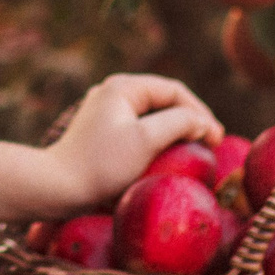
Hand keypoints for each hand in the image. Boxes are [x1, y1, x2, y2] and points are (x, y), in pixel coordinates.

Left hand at [41, 73, 226, 212]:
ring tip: (194, 151)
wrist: (57, 187)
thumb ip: (179, 122)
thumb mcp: (146, 140)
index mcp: (123, 87)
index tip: (217, 139)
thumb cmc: (102, 164)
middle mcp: (112, 93)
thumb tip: (201, 121)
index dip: (200, 112)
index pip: (174, 91)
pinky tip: (167, 158)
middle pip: (163, 101)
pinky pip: (138, 130)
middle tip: (211, 144)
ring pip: (151, 117)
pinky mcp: (101, 134)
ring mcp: (105, 113)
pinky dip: (158, 141)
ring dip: (175, 131)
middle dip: (190, 120)